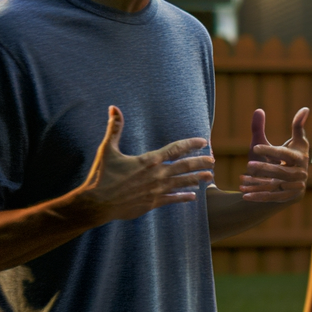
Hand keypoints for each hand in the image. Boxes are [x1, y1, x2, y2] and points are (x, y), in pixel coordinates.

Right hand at [75, 106, 213, 223]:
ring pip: (182, 183)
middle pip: (184, 166)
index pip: (175, 149)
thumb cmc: (101, 175)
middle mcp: (156, 175)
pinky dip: (183, 197)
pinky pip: (172, 199)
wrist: (97, 203)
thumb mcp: (107, 149)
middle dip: (200, 162)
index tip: (203, 142)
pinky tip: (193, 196)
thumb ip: (114, 129)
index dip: (190, 144)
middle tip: (213, 160)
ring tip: (210, 176)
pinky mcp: (152, 203)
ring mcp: (156, 190)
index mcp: (148, 160)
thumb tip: (113, 108)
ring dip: (197, 179)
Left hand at [240, 107, 310, 203]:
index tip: (255, 146)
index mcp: (300, 157)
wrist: (291, 181)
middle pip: (281, 172)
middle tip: (248, 164)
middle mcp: (300, 173)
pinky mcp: (287, 197)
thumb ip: (277, 127)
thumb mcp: (279, 142)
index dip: (270, 150)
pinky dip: (258, 196)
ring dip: (258, 183)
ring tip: (243, 178)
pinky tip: (244, 194)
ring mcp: (295, 187)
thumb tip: (280, 108)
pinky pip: (271, 197)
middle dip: (264, 168)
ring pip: (275, 185)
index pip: (285, 154)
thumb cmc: (284, 157)